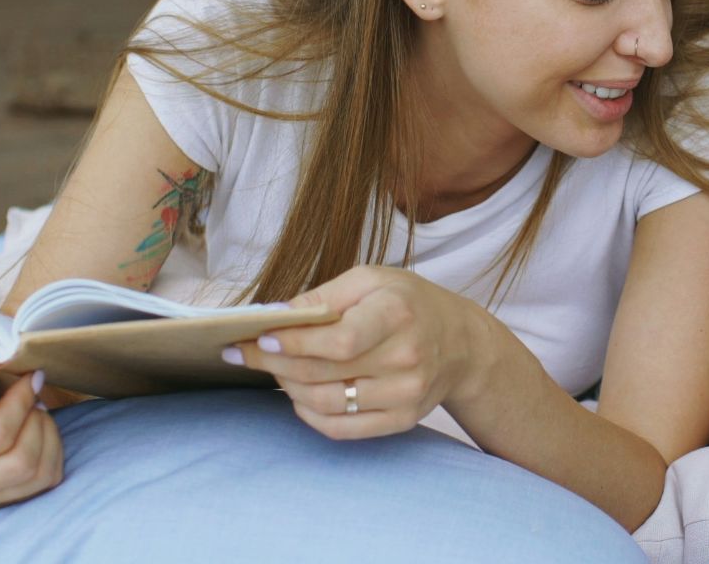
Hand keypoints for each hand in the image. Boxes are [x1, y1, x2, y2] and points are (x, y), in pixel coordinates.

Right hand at [0, 349, 62, 510]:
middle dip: (35, 421)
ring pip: (37, 475)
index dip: (20, 402)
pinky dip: (52, 450)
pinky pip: (46, 480)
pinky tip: (36, 429)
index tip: (28, 378)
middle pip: (18, 463)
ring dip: (46, 434)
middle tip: (31, 396)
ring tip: (33, 410)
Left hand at [225, 265, 492, 440]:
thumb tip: (274, 316)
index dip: (294, 344)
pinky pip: (341, 429)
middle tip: (247, 353)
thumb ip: (324, 295)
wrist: (461, 343)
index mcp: (397, 314)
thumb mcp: (372, 280)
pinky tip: (298, 396)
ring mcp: (406, 394)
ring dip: (288, 389)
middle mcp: (405, 358)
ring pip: (326, 403)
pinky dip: (310, 416)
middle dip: (275, 364)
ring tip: (274, 371)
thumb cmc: (408, 303)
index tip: (260, 338)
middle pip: (324, 373)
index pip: (338, 340)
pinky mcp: (402, 420)